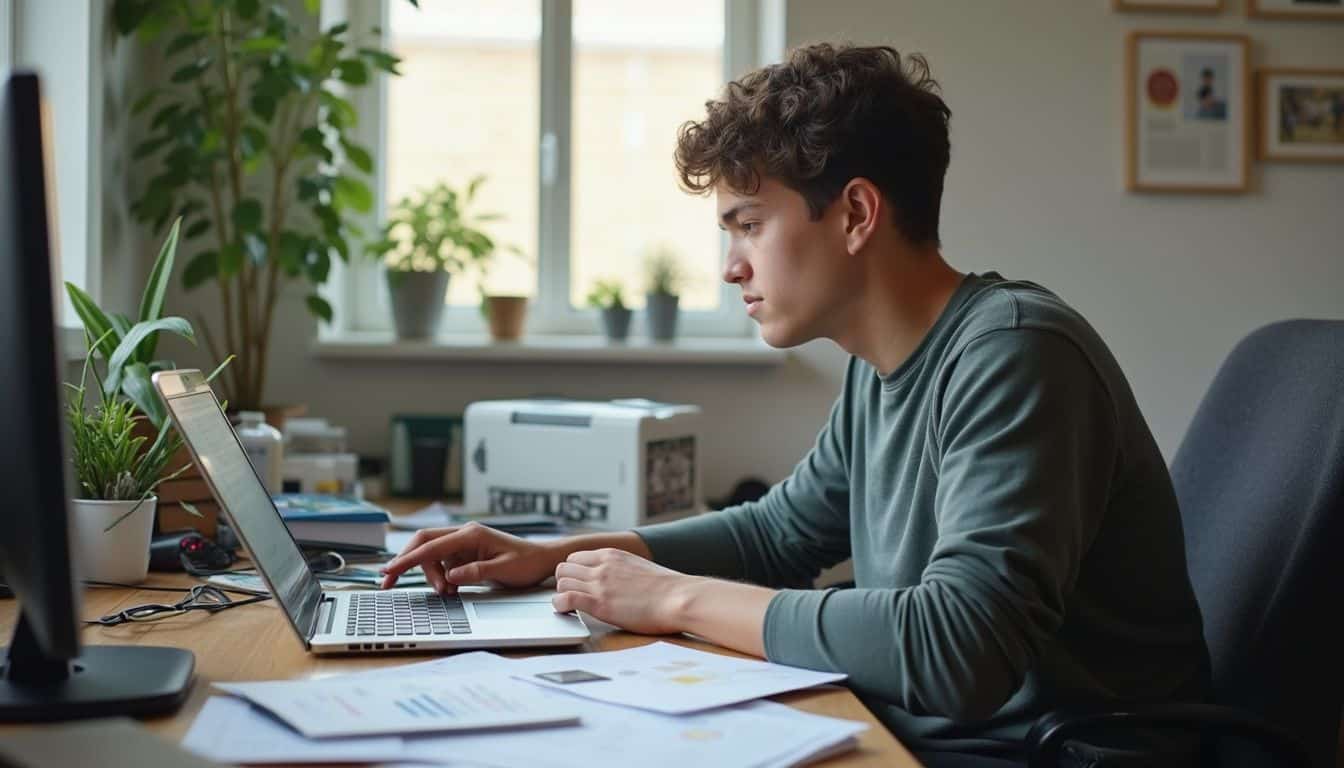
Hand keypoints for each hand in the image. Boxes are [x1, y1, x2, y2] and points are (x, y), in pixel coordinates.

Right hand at [380, 522, 560, 592]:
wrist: (541, 560)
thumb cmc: (526, 563)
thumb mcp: (503, 570)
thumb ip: (476, 572)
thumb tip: (450, 577)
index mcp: (471, 534)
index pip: (431, 545)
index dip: (408, 559)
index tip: (390, 571)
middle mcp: (464, 535)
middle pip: (424, 544)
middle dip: (405, 562)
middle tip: (389, 582)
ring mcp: (463, 544)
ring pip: (432, 557)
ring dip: (431, 576)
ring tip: (446, 593)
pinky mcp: (464, 554)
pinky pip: (442, 564)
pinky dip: (440, 578)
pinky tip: (450, 589)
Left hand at [551, 548, 696, 634]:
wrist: (679, 598)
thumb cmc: (668, 588)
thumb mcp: (639, 567)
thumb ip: (622, 569)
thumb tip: (619, 578)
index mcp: (612, 555)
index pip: (575, 557)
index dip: (574, 573)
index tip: (578, 585)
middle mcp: (602, 566)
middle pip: (563, 568)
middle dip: (564, 583)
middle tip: (573, 596)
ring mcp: (599, 584)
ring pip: (561, 582)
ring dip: (562, 594)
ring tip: (572, 607)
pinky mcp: (599, 604)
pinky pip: (565, 600)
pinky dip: (561, 606)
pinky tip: (568, 612)